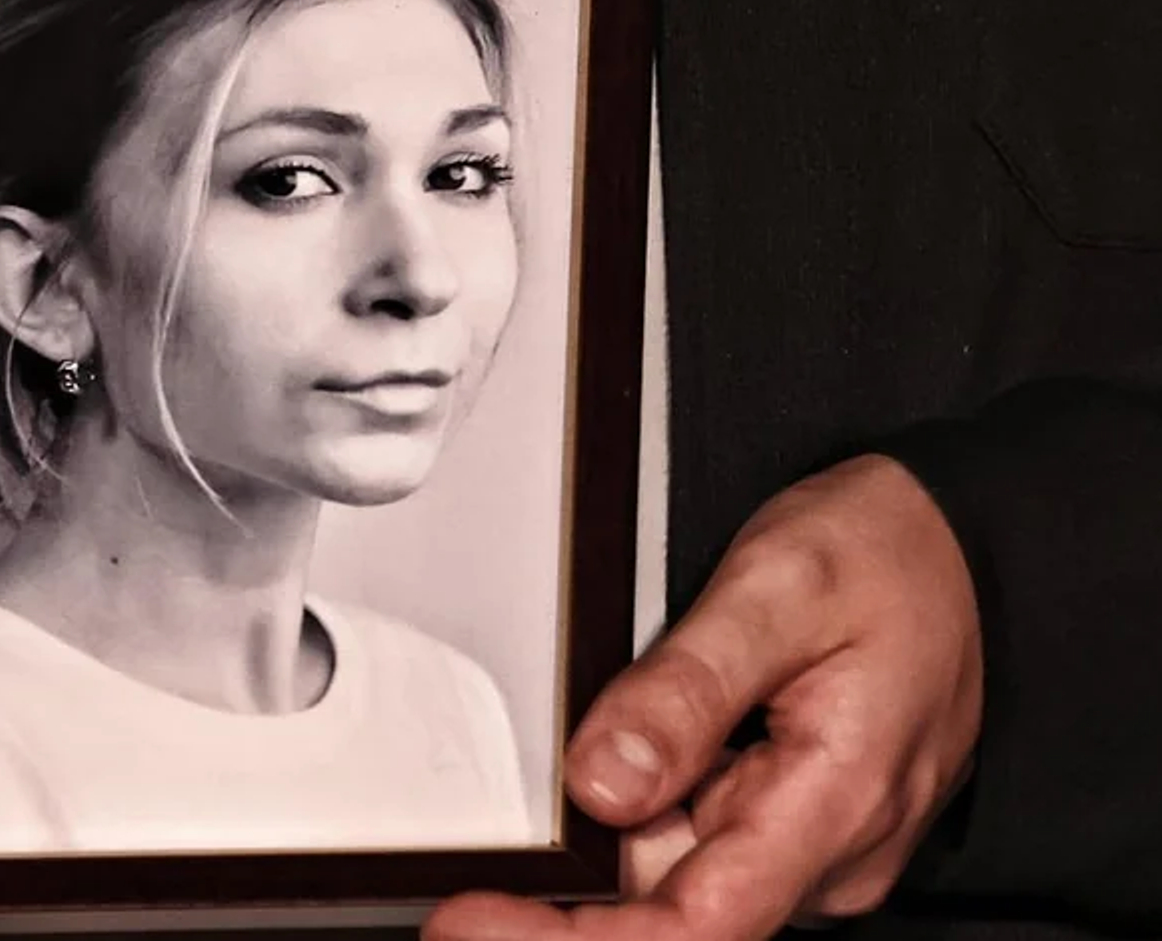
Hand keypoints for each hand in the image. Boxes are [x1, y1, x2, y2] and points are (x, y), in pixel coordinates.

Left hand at [427, 454, 983, 939]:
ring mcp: (812, 839)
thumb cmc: (891, 557)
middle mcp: (830, 849)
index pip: (692, 923)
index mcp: (835, 802)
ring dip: (610, 831)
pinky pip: (700, 835)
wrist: (968, 545)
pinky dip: (645, 809)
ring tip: (597, 740)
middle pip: (671, 900)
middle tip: (484, 863)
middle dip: (572, 882)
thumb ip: (686, 688)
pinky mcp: (793, 818)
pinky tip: (631, 752)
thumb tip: (601, 779)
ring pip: (677, 866)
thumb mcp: (778, 588)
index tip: (476, 920)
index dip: (574, 940)